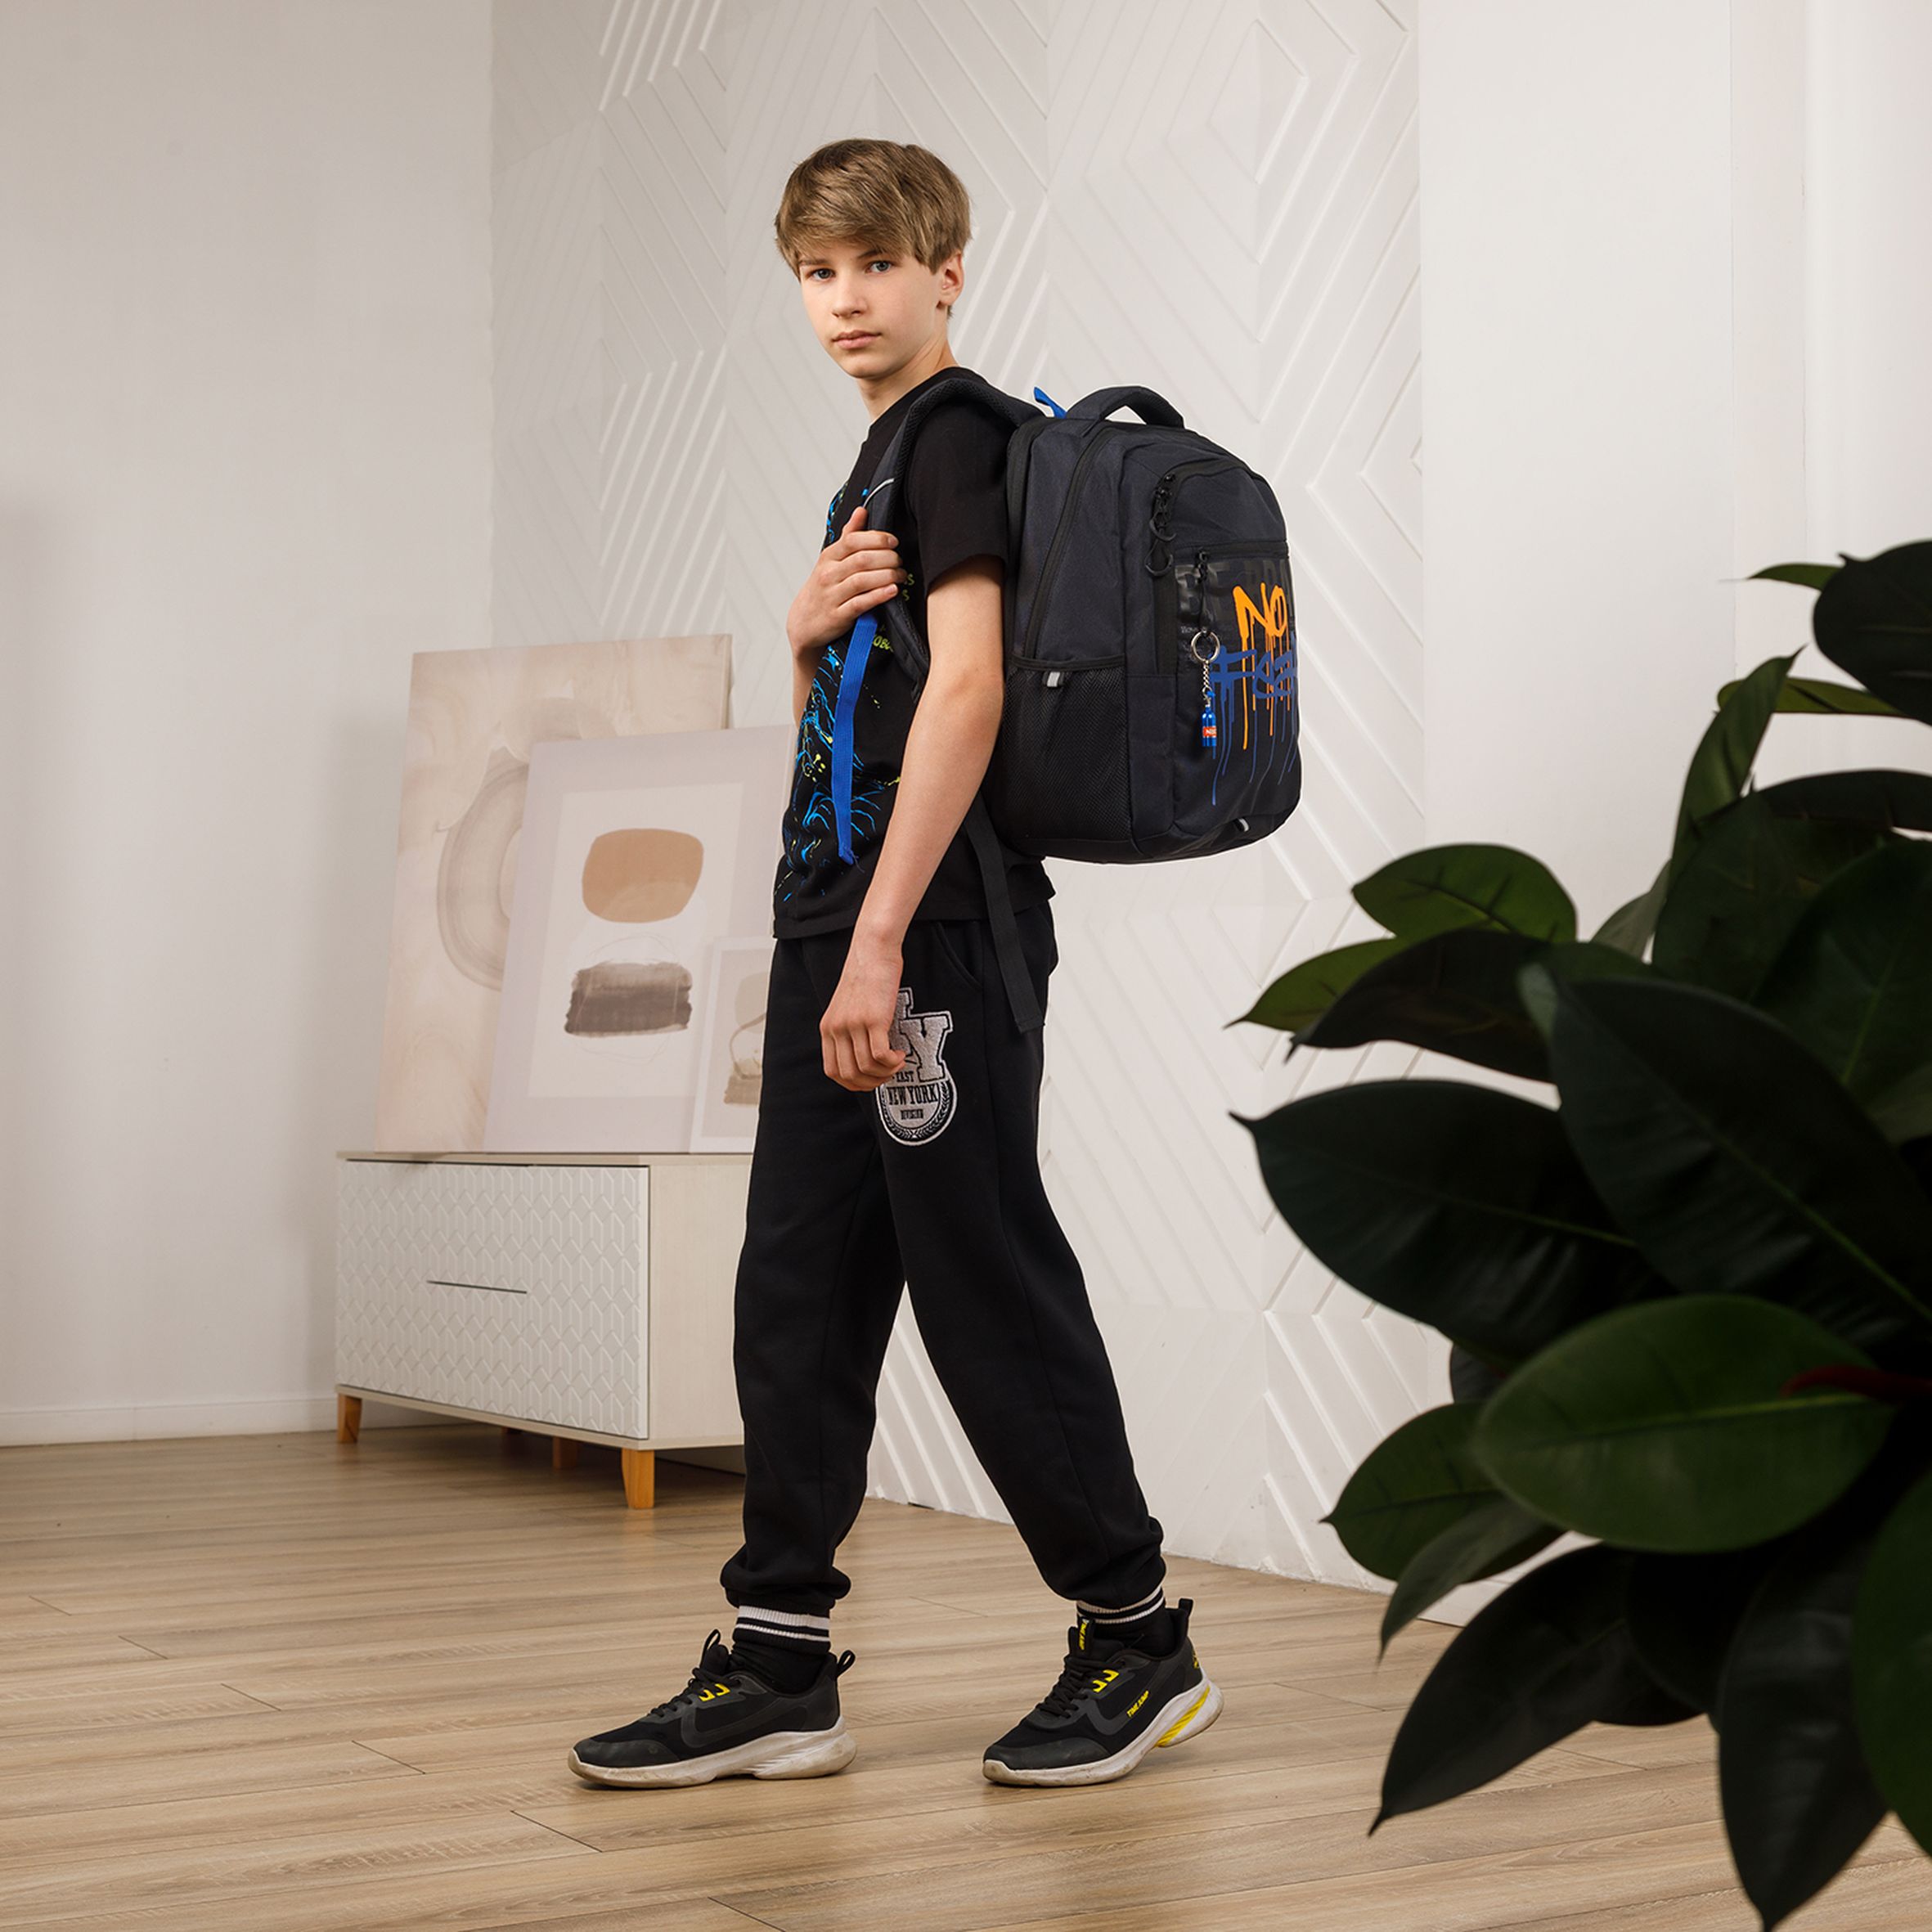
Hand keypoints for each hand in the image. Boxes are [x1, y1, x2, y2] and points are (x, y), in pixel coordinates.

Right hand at [787, 502, 909, 658]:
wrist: (803, 623)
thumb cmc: (822, 589)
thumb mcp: (830, 560)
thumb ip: (848, 536)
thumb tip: (861, 510)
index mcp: (828, 557)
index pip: (853, 540)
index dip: (877, 538)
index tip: (893, 541)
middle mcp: (829, 574)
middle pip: (862, 559)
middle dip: (888, 558)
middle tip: (899, 560)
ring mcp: (833, 595)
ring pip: (863, 580)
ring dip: (888, 575)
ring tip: (900, 575)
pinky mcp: (839, 616)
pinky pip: (861, 603)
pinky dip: (879, 595)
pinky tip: (892, 591)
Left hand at [820, 928, 907, 1090]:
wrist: (873, 950)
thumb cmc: (866, 976)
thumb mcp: (847, 1006)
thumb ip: (849, 1029)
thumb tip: (863, 1056)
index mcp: (827, 1028)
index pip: (832, 1072)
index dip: (853, 1083)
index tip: (870, 1079)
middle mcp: (837, 1028)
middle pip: (849, 1075)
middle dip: (871, 1083)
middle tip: (887, 1074)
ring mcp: (854, 1024)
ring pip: (866, 1067)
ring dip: (886, 1073)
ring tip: (897, 1062)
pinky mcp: (873, 1018)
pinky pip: (880, 1055)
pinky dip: (892, 1062)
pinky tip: (900, 1054)